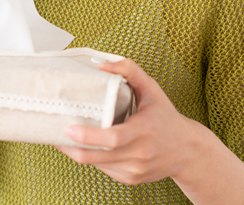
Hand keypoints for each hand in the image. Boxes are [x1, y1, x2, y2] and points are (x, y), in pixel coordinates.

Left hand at [55, 59, 193, 185]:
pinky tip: (88, 146)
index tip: (68, 129)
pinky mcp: (130, 179)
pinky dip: (93, 158)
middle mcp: (138, 154)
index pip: (112, 139)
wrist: (188, 151)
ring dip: (78, 153)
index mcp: (143, 132)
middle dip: (71, 148)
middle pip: (97, 157)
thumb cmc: (166, 118)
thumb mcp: (152, 90)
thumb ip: (130, 71)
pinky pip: (104, 169)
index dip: (88, 136)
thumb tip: (101, 64)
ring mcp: (134, 170)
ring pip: (97, 164)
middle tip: (55, 134)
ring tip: (66, 138)